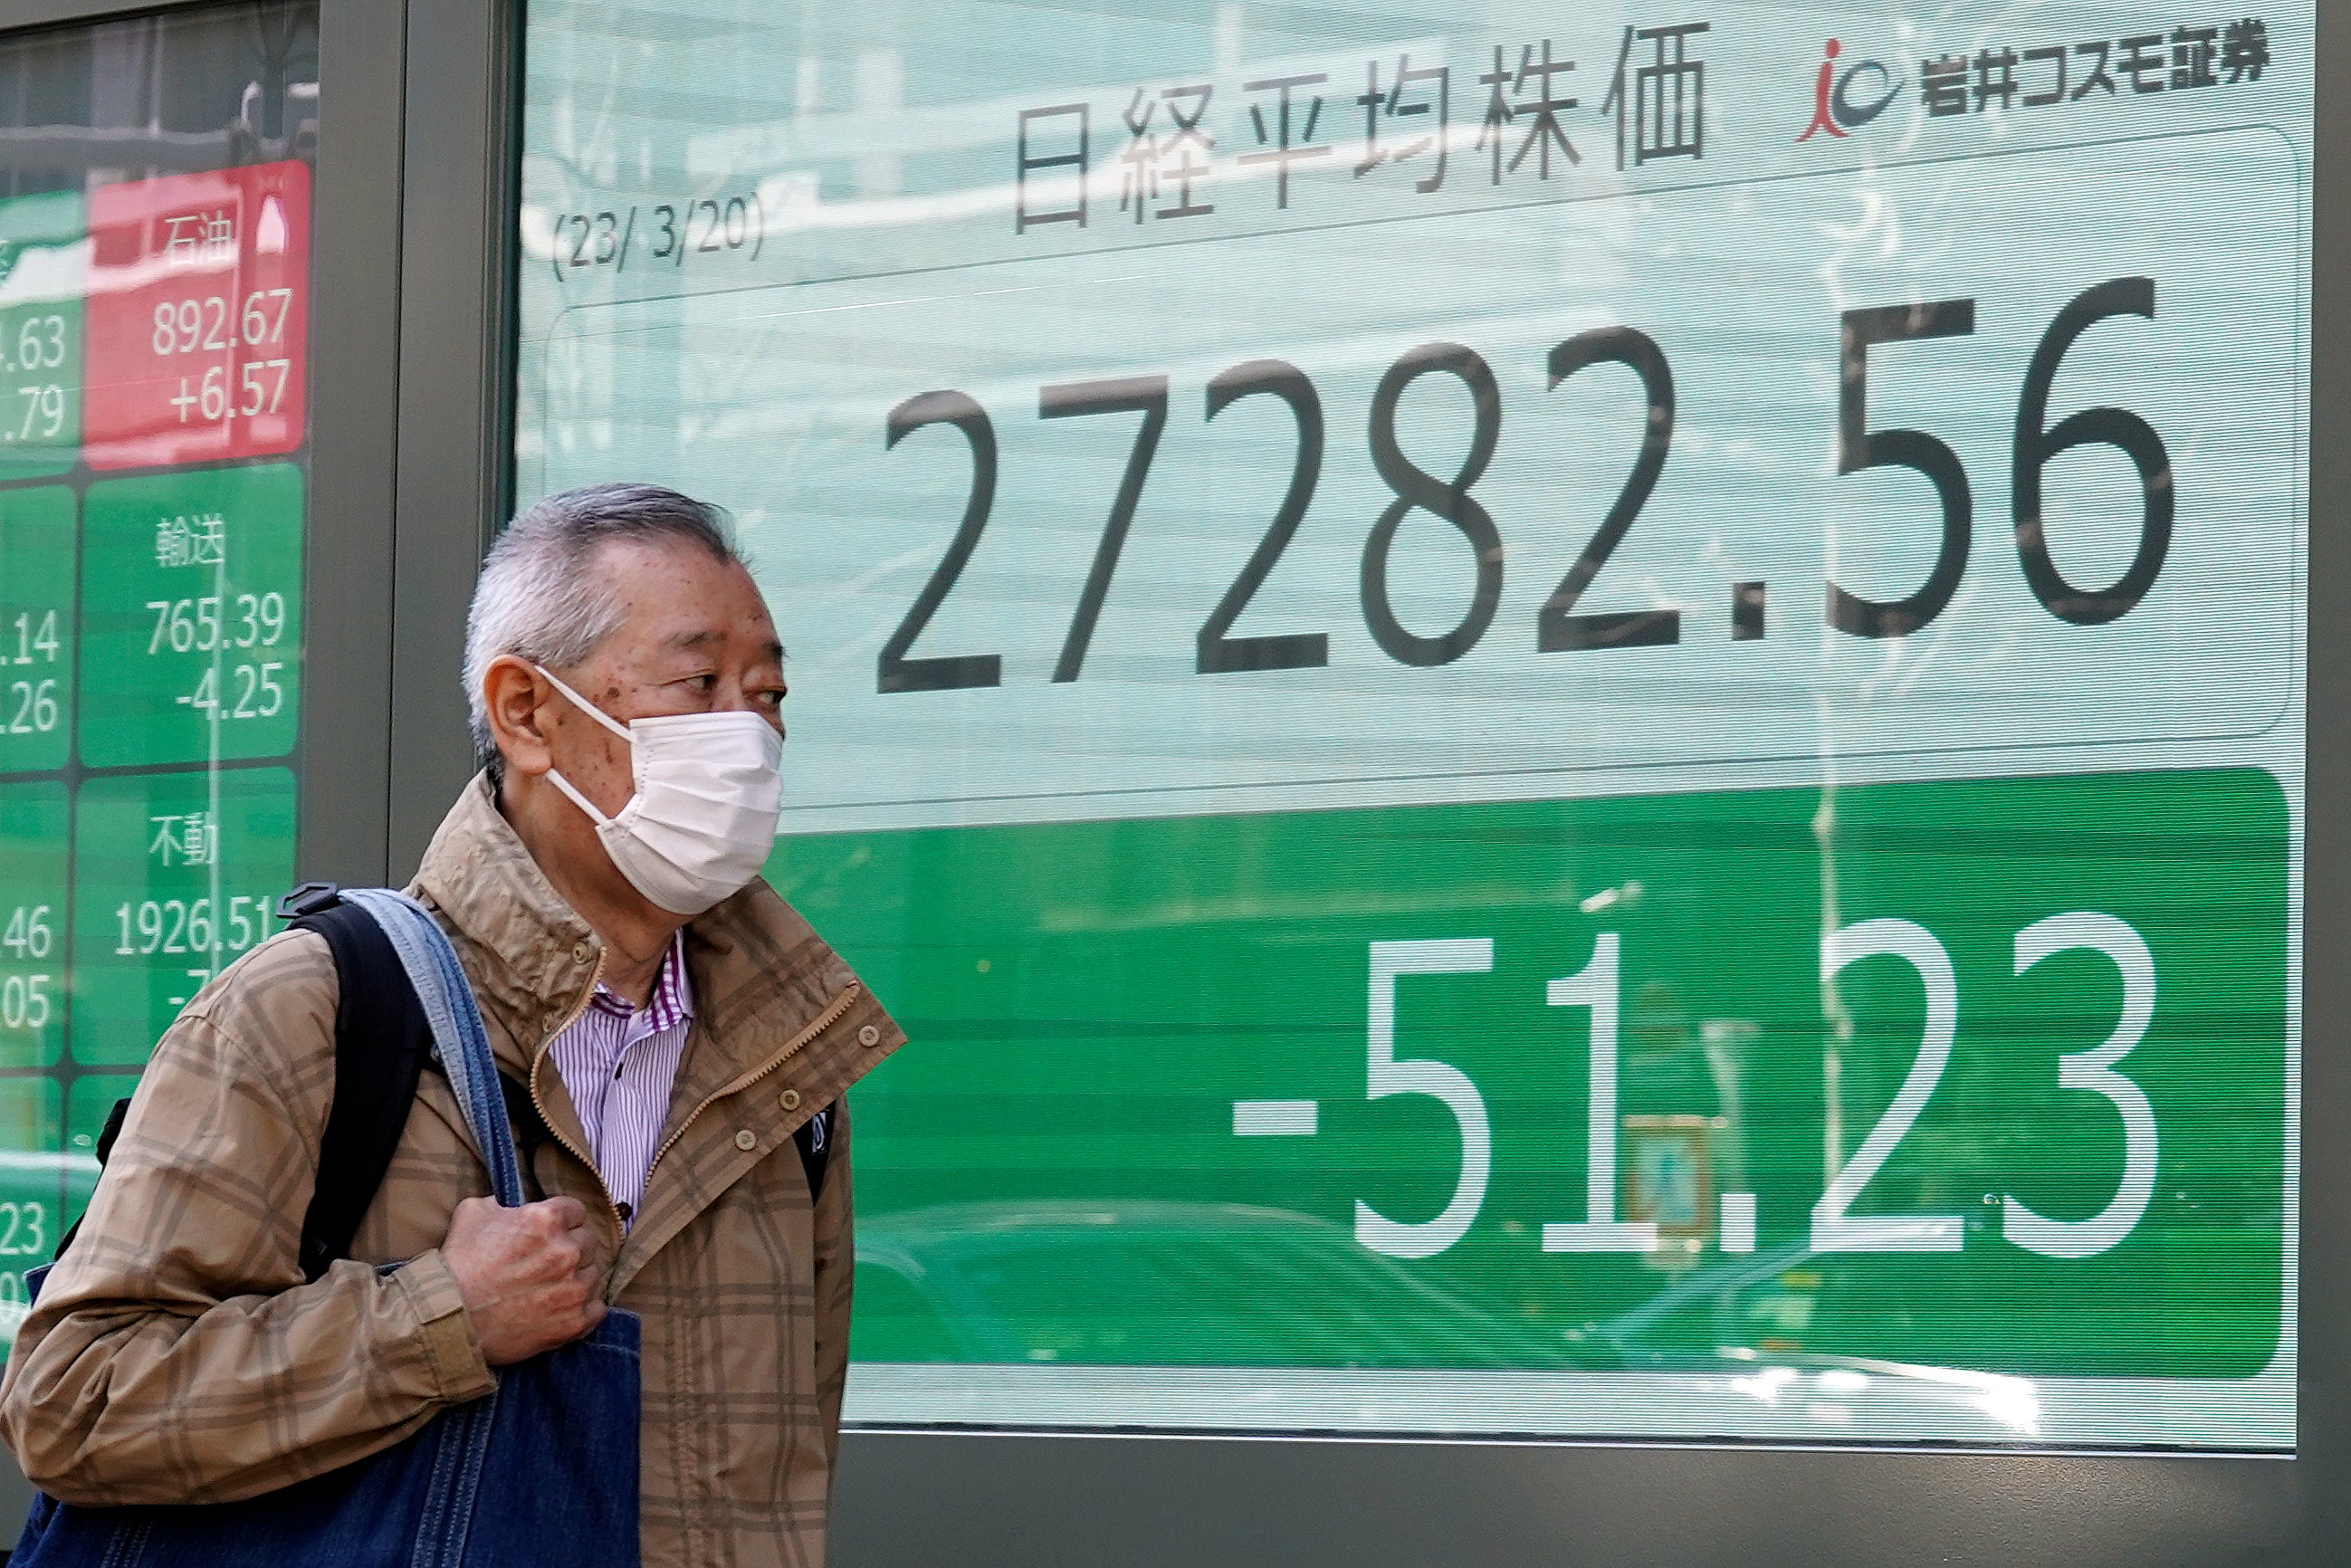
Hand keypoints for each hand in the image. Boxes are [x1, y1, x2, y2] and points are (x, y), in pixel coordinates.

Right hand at [440, 1195, 605, 1365]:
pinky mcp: (575, 1321)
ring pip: (592, 1275)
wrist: (448, 1318)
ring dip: (576, 1279)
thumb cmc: (458, 1265)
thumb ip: (500, 1203)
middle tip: (547, 1263)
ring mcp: (574, 1288)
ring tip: (548, 1288)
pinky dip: (583, 1309)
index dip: (564, 1221)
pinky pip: (597, 1309)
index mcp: (547, 1220)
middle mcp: (567, 1251)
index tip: (552, 1232)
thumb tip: (509, 1206)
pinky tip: (561, 1309)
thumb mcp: (471, 1214)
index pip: (578, 1211)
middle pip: (588, 1242)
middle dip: (571, 1249)